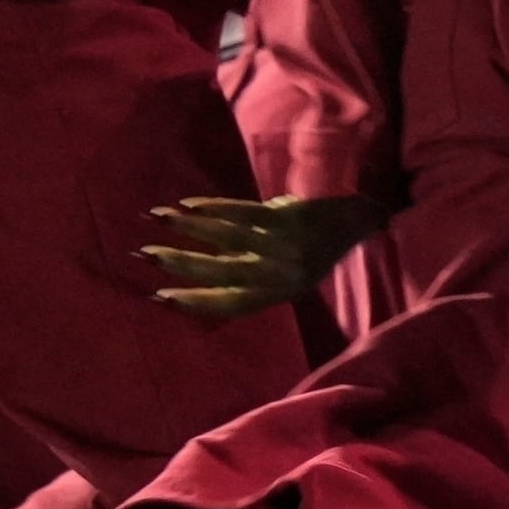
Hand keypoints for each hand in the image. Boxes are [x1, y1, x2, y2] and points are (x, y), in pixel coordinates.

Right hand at [144, 194, 387, 320]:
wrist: (361, 221)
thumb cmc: (316, 251)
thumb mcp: (289, 278)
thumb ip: (250, 282)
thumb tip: (198, 288)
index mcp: (280, 292)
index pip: (230, 304)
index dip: (194, 302)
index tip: (159, 296)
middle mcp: (282, 272)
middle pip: (224, 271)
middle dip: (182, 264)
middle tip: (147, 255)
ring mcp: (287, 243)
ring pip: (231, 238)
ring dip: (191, 229)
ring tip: (159, 220)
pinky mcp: (291, 216)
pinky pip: (247, 212)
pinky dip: (216, 208)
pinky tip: (189, 205)